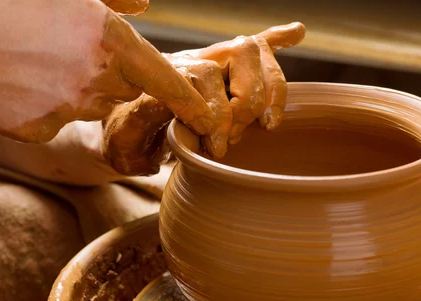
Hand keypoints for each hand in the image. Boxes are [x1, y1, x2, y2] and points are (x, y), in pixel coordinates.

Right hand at [0, 0, 214, 142]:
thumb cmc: (2, 0)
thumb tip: (145, 2)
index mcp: (110, 41)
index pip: (165, 80)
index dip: (190, 102)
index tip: (211, 122)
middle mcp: (98, 79)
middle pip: (125, 88)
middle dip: (111, 74)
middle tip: (71, 48)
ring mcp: (70, 109)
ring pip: (91, 102)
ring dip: (78, 86)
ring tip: (37, 57)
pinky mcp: (42, 129)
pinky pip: (58, 118)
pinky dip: (47, 103)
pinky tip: (18, 78)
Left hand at [103, 22, 305, 173]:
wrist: (127, 123)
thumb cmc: (129, 135)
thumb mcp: (124, 139)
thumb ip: (141, 124)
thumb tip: (169, 112)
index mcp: (165, 73)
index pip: (200, 76)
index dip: (214, 114)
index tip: (216, 146)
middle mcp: (194, 60)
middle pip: (238, 55)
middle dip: (244, 103)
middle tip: (231, 140)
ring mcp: (213, 61)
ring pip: (255, 51)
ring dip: (269, 87)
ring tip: (265, 123)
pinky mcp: (227, 67)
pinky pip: (259, 46)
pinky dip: (279, 39)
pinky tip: (296, 33)